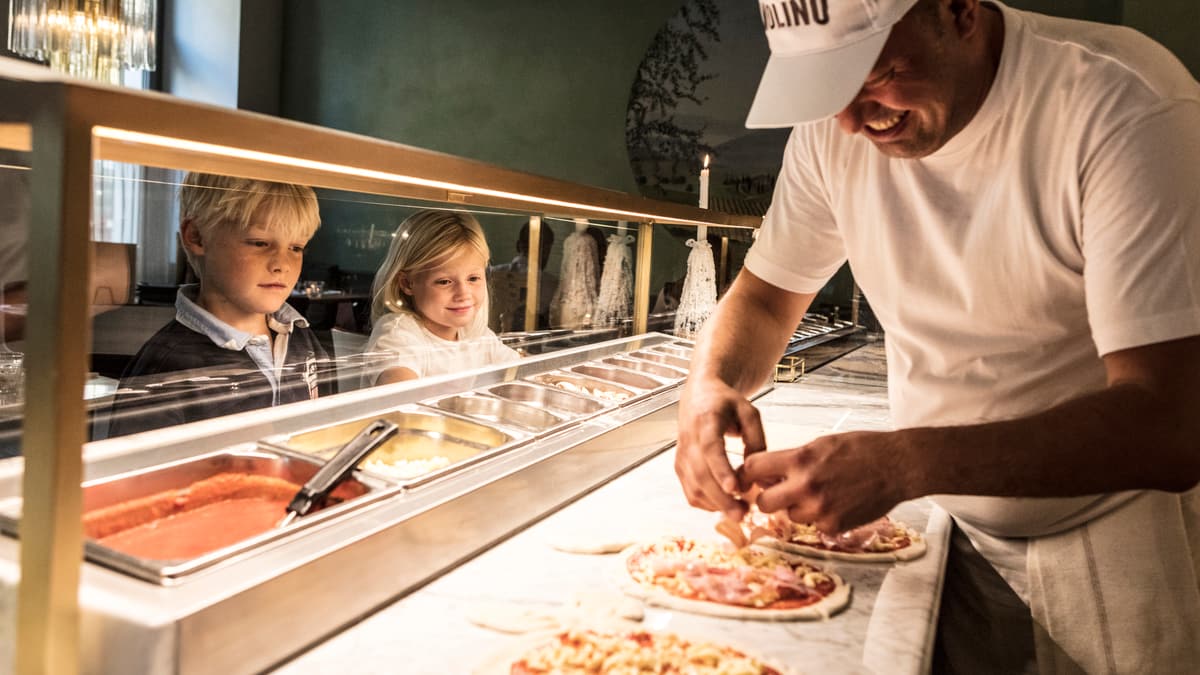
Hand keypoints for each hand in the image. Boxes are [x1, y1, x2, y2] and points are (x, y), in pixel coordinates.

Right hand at [674, 374, 766, 521]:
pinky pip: (690, 492)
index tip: (735, 489)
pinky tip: (724, 505)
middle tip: (743, 514)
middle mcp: (688, 439)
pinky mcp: (680, 467)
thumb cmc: (726, 403)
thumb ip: (756, 440)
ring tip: (739, 512)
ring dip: (715, 505)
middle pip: (700, 474)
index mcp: (706, 420)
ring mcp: (681, 455)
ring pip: (693, 487)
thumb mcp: (749, 412)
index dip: (721, 470)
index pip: (710, 448)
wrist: (698, 395)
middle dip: (721, 498)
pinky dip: (706, 504)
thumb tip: (757, 475)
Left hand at [742, 430, 911, 532]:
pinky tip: (836, 503)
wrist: (897, 467)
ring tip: (818, 493)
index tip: (752, 477)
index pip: (753, 468)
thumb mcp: (821, 443)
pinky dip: (819, 518)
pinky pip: (813, 526)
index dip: (749, 473)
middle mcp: (806, 487)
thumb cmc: (860, 449)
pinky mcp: (834, 527)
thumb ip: (792, 459)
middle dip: (768, 497)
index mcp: (800, 460)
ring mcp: (820, 510)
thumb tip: (768, 473)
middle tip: (779, 492)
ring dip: (796, 508)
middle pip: (763, 502)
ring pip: (790, 516)